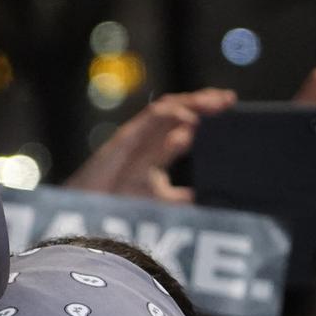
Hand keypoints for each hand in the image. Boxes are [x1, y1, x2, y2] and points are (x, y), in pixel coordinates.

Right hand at [65, 88, 236, 202]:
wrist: (85, 215)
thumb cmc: (118, 209)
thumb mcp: (158, 203)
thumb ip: (178, 197)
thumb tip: (200, 197)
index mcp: (155, 148)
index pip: (184, 121)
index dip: (207, 111)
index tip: (231, 106)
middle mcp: (145, 138)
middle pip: (178, 109)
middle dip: (204, 101)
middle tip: (228, 99)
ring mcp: (135, 137)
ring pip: (166, 109)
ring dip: (191, 102)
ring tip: (214, 103)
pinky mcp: (125, 139)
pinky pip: (149, 119)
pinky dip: (171, 114)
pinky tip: (189, 118)